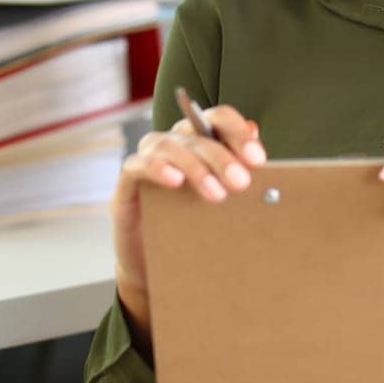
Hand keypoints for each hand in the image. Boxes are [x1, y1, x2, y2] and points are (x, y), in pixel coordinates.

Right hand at [110, 103, 266, 344]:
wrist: (155, 263)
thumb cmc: (192, 224)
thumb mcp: (222, 197)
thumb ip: (238, 168)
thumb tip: (257, 133)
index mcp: (198, 140)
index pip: (217, 119)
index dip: (238, 133)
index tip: (257, 159)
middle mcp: (172, 143)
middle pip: (197, 135)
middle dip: (222, 157)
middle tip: (242, 183)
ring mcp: (146, 160)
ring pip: (168, 146)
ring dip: (195, 167)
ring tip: (216, 194)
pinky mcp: (126, 184)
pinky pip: (136, 165)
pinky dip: (156, 168)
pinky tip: (175, 182)